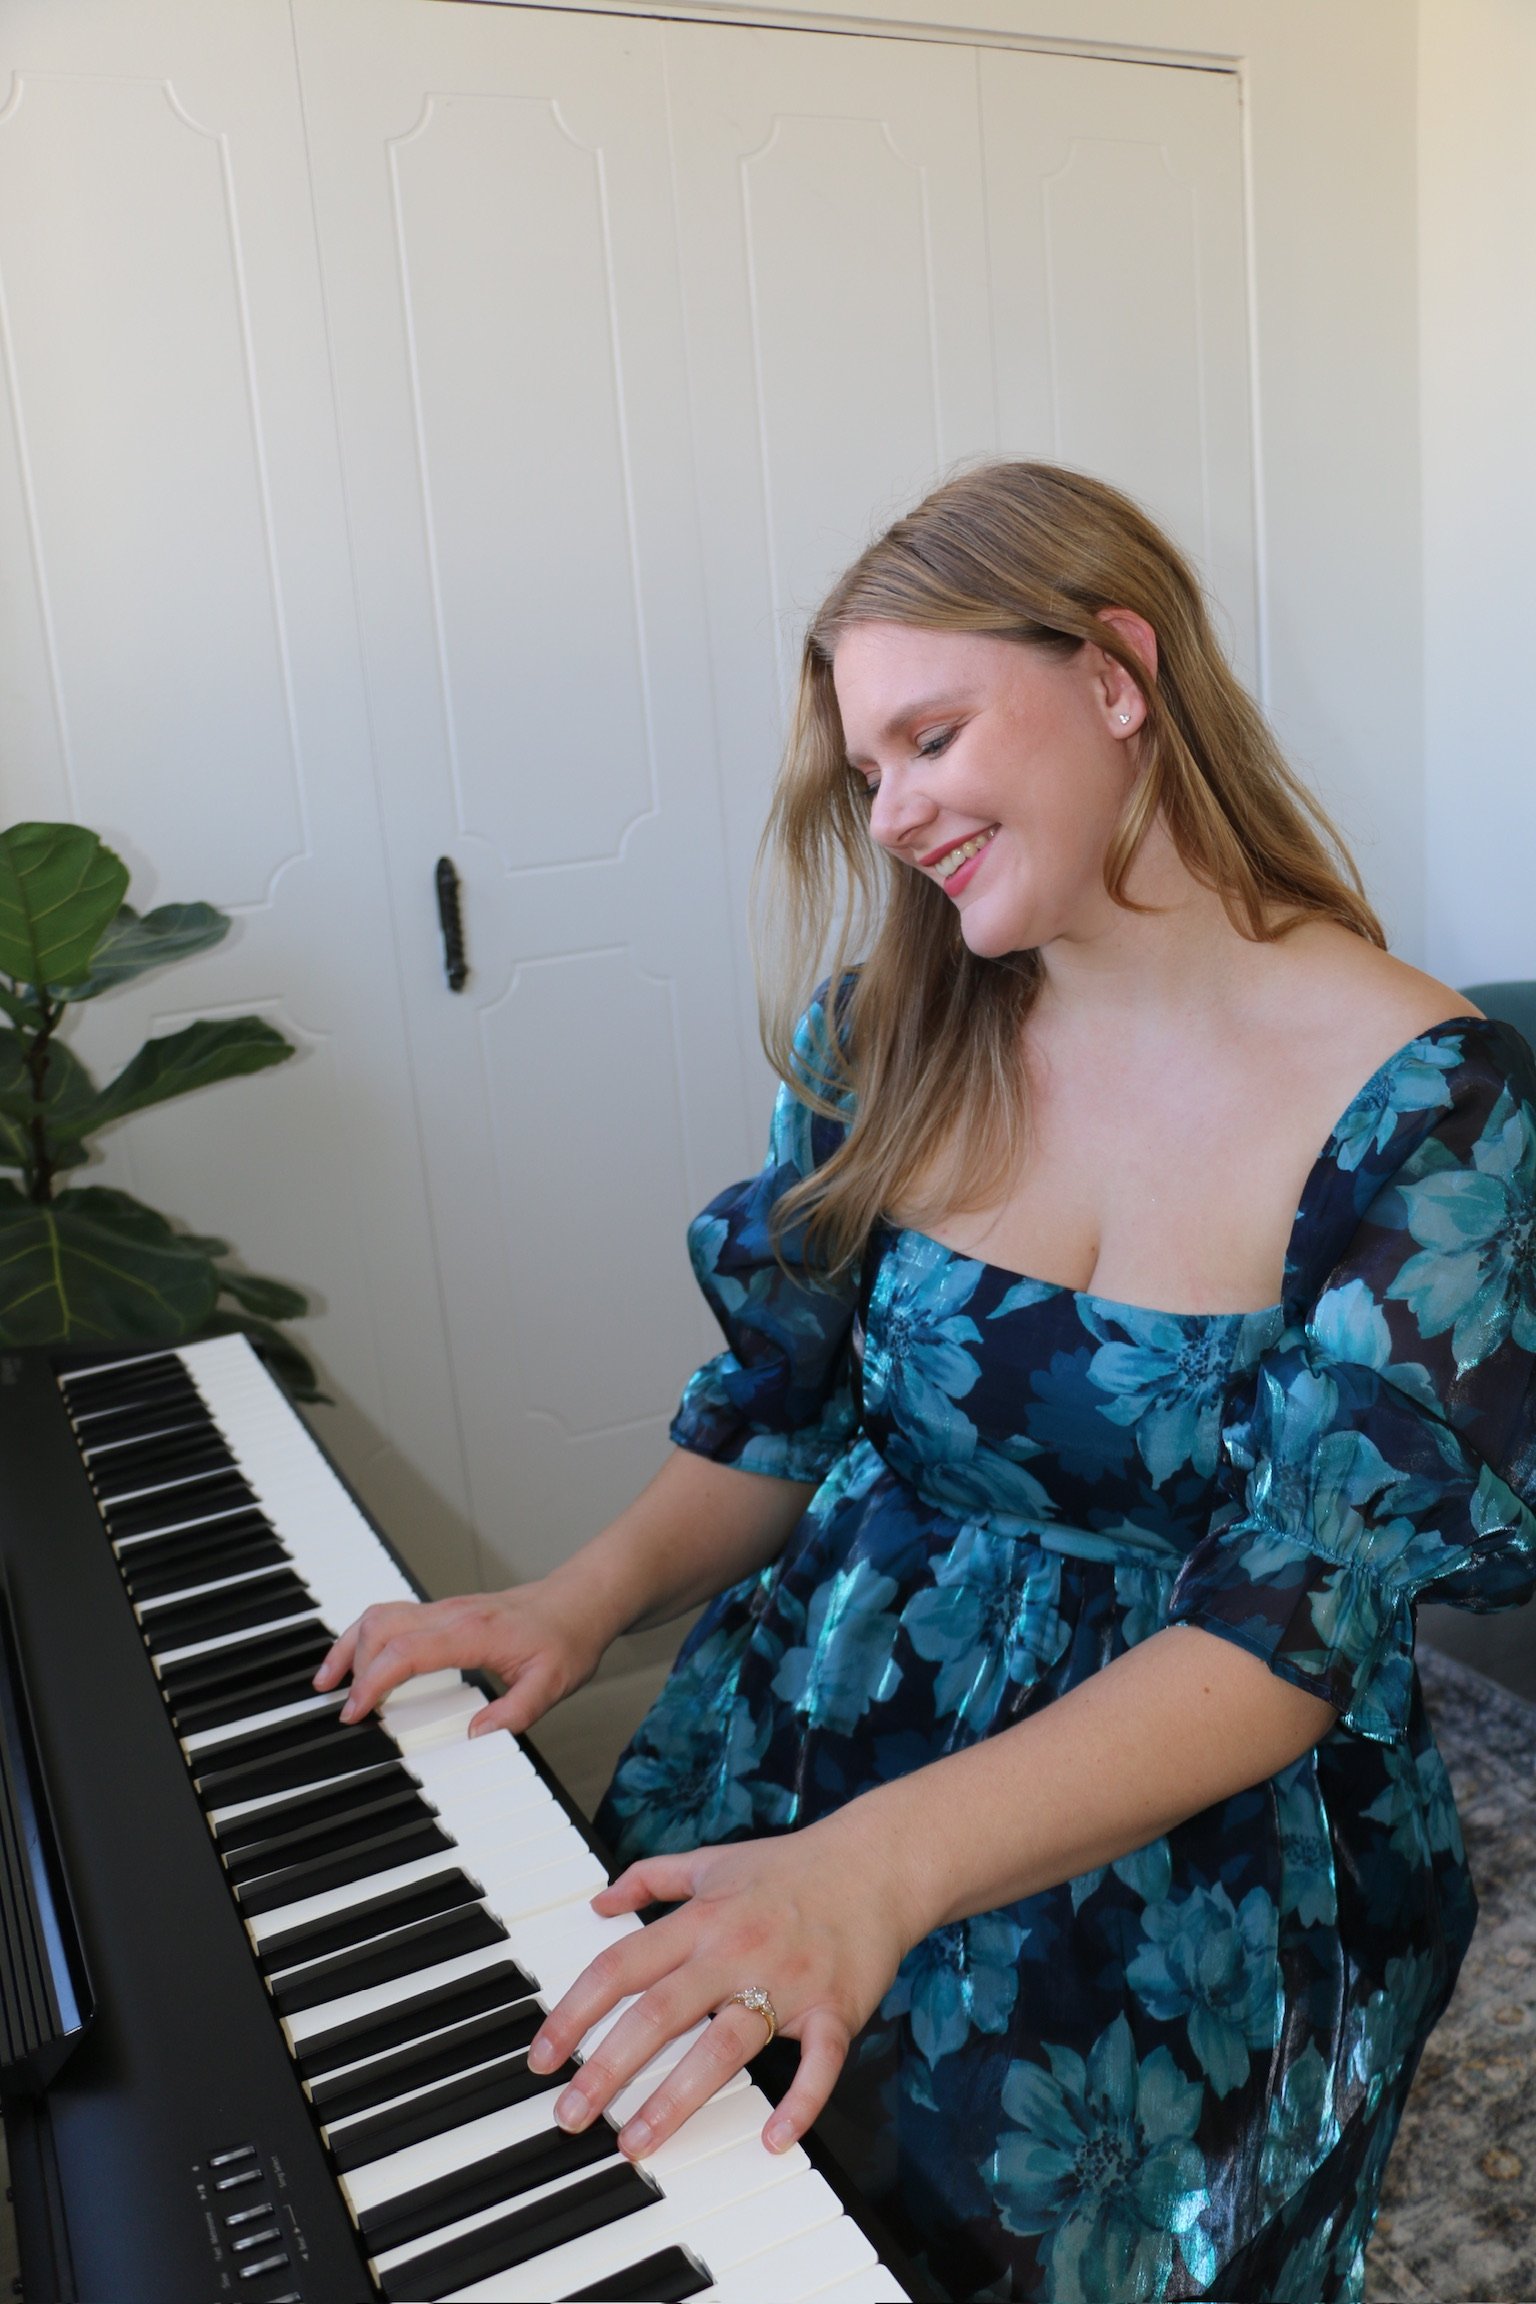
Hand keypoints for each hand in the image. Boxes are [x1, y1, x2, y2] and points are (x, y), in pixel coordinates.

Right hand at [313, 1581, 608, 1735]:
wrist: (582, 1600)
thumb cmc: (567, 1637)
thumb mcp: (553, 1684)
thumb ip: (515, 1712)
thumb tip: (474, 1736)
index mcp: (472, 1632)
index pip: (406, 1652)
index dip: (374, 1682)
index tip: (355, 1711)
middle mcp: (452, 1614)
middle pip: (382, 1626)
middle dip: (349, 1663)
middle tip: (335, 1703)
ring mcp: (447, 1609)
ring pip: (382, 1614)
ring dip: (351, 1643)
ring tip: (329, 1679)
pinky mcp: (446, 1612)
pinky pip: (395, 1615)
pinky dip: (368, 1636)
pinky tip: (362, 1657)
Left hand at [525, 1818, 910, 2159]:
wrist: (878, 1862)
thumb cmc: (791, 1868)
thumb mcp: (712, 1862)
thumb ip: (650, 1878)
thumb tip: (597, 1902)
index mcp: (702, 1919)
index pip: (622, 1966)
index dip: (574, 2012)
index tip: (542, 2058)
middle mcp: (735, 1950)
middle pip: (660, 2013)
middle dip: (608, 2068)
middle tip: (570, 2117)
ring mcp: (787, 1981)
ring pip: (724, 2045)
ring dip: (677, 2098)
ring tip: (637, 2141)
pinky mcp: (835, 2009)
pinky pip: (818, 2062)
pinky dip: (800, 2101)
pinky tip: (773, 2139)